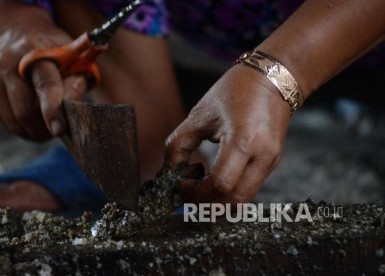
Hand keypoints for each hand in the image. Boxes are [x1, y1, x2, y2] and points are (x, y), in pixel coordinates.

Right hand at [0, 5, 88, 140]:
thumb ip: (76, 84)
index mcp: (36, 52)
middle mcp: (9, 63)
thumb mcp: (74, 60)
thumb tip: (74, 112)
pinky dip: (23, 128)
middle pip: (25, 110)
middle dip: (44, 128)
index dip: (52, 109)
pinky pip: (6, 121)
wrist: (20, 34)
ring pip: (14, 121)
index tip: (59, 130)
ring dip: (34, 132)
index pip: (45, 84)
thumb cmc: (55, 53)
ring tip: (48, 126)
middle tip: (59, 131)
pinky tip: (33, 119)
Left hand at [165, 65, 291, 202]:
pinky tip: (215, 177)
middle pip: (234, 201)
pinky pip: (249, 188)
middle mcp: (263, 156)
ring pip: (243, 200)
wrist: (273, 78)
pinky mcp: (272, 162)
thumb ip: (179, 144)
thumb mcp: (199, 114)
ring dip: (218, 200)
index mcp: (243, 141)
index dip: (196, 192)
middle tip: (188, 193)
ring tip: (200, 185)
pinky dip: (229, 191)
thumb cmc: (235, 90)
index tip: (181, 184)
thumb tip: (168, 171)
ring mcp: (271, 161)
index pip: (220, 184)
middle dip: (206, 204)